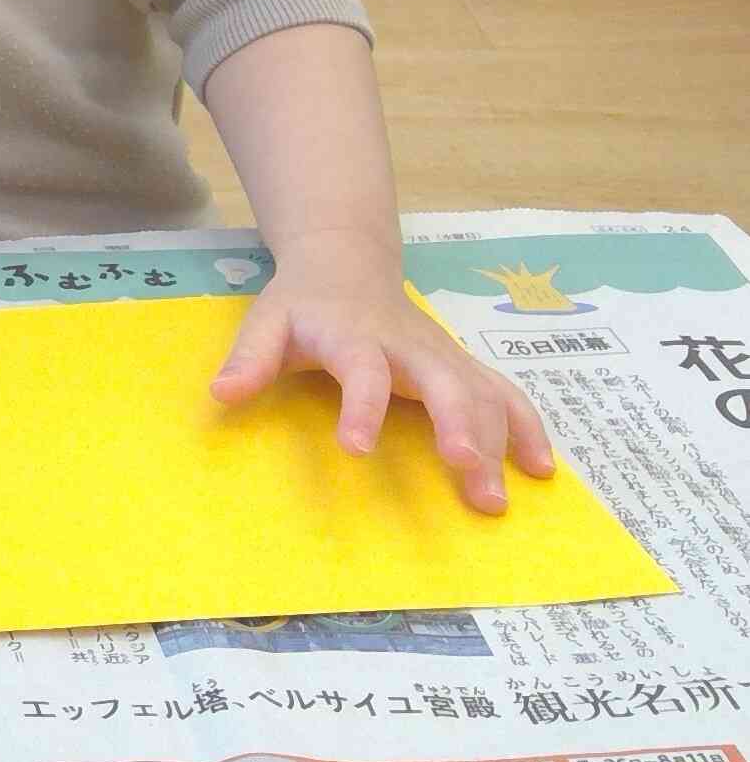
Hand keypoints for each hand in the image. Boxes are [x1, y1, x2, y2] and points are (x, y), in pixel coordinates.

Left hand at [211, 233, 554, 514]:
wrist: (344, 262)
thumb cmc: (302, 305)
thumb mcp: (266, 323)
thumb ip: (249, 359)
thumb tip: (221, 395)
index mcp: (353, 336)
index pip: (361, 370)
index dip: (361, 408)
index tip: (357, 450)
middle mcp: (407, 345)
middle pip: (444, 382)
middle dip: (459, 427)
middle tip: (467, 474)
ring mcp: (441, 354)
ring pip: (481, 392)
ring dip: (498, 441)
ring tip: (497, 498)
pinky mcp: (462, 365)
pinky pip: (503, 394)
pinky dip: (526, 427)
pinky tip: (540, 468)